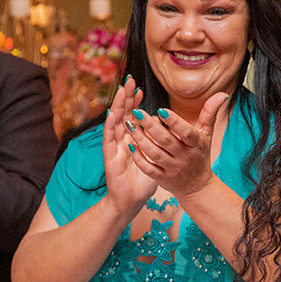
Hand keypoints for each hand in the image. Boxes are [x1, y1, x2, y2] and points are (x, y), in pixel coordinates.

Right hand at [102, 76, 155, 214]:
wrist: (131, 201)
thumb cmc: (144, 181)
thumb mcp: (156, 158)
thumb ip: (161, 143)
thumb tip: (171, 131)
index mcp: (132, 139)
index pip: (132, 116)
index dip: (135, 102)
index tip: (140, 88)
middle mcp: (122, 140)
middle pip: (123, 114)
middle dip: (126, 98)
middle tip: (130, 80)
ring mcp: (114, 147)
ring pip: (115, 122)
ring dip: (118, 106)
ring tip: (122, 91)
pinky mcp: (109, 157)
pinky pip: (109, 139)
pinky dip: (110, 125)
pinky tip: (112, 113)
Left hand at [124, 92, 227, 198]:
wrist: (197, 186)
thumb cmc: (200, 155)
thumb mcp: (207, 134)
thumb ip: (209, 113)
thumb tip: (221, 94)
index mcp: (196, 144)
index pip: (186, 132)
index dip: (174, 121)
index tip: (160, 110)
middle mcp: (185, 157)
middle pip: (166, 141)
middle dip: (150, 126)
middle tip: (136, 112)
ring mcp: (173, 169)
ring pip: (154, 153)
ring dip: (140, 139)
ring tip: (128, 125)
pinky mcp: (162, 178)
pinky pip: (148, 169)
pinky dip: (138, 158)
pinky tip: (130, 145)